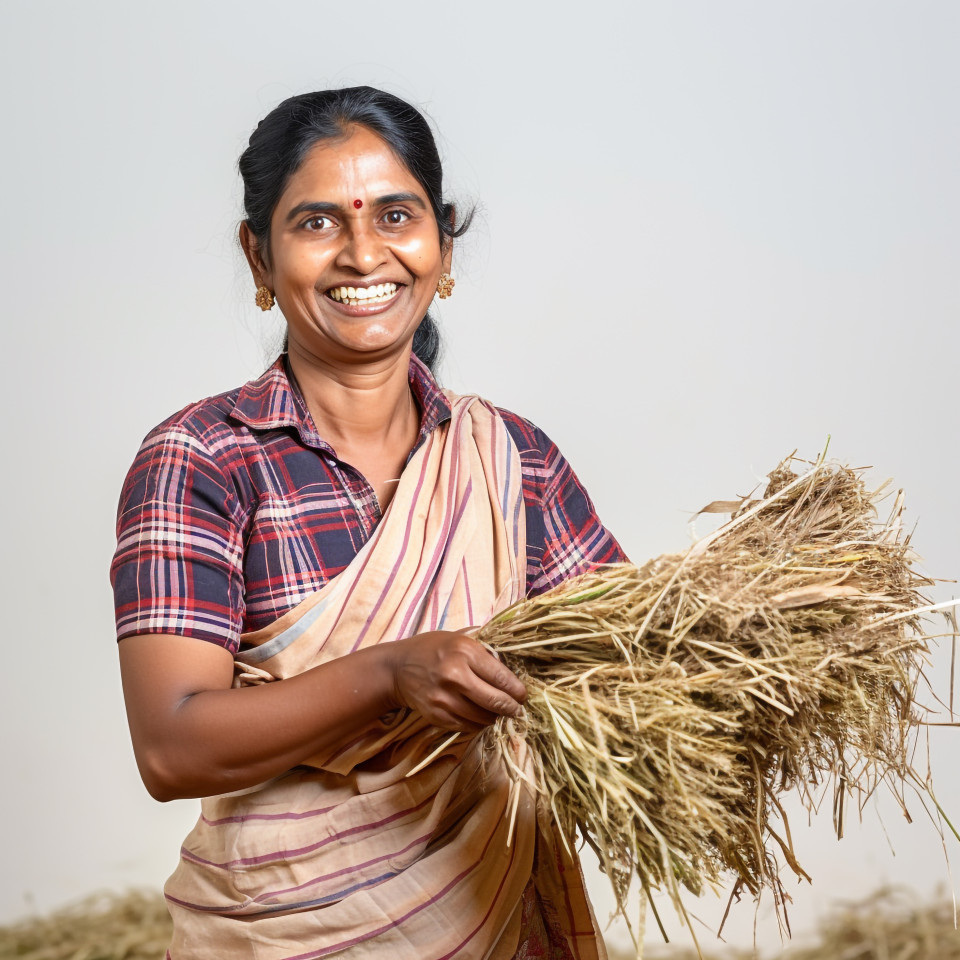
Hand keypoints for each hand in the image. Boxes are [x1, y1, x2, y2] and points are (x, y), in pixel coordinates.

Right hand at [386, 631, 526, 732]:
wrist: (397, 668)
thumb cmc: (432, 649)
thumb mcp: (459, 638)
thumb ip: (484, 649)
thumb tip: (514, 663)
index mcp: (464, 652)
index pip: (501, 677)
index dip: (517, 691)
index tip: (522, 695)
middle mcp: (455, 675)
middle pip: (496, 701)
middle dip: (511, 708)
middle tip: (516, 709)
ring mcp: (444, 698)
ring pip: (483, 717)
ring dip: (494, 717)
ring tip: (497, 711)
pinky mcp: (437, 715)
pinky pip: (468, 726)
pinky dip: (478, 723)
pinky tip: (480, 715)